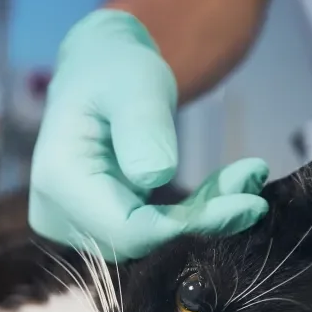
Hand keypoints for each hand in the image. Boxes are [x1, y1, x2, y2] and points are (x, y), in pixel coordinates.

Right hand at [28, 9, 269, 261]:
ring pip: (148, 242)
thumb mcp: (135, 84)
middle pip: (137, 242)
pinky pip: (149, 232)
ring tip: (246, 178)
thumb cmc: (115, 69)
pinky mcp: (96, 226)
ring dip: (202, 217)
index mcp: (58, 179)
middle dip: (201, 221)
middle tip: (255, 183)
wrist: (99, 73)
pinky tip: (227, 186)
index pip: (125, 230)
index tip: (246, 204)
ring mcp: (73, 225)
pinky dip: (191, 214)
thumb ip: (142, 127)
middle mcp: (56, 213)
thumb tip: (154, 177)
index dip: (186, 228)